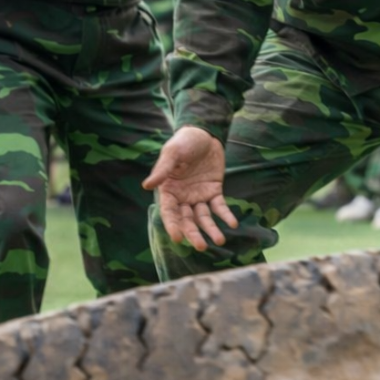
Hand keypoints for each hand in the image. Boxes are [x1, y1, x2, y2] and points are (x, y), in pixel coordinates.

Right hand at [142, 126, 235, 250]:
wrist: (204, 133)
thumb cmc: (184, 142)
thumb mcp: (172, 153)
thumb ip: (162, 170)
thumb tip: (146, 185)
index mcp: (169, 190)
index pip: (169, 212)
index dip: (172, 225)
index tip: (177, 238)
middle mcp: (183, 197)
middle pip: (187, 220)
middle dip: (194, 234)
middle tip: (201, 247)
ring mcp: (199, 196)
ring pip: (204, 217)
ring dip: (211, 229)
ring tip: (220, 240)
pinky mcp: (214, 191)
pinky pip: (219, 206)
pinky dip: (226, 215)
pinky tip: (233, 223)